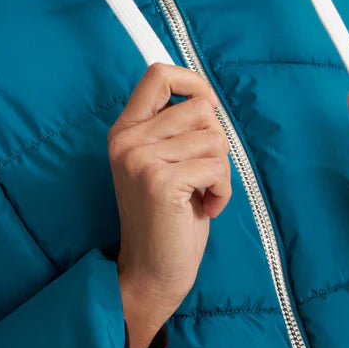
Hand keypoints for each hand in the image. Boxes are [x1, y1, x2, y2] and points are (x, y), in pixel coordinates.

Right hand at [109, 63, 231, 347]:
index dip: (192, 81)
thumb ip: (175, 128)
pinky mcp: (160, 182)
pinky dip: (222, 190)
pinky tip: (205, 208)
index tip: (207, 106)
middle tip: (202, 174)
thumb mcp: (164, 162)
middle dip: (216, 141)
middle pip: (200, 108)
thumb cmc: (168, 217)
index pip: (158, 74)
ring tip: (201, 194)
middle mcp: (127, 140)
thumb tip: (207, 97)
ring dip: (220, 170)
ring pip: (214, 138)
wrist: (151, 272)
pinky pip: (217, 167)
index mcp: (126, 129)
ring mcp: (140, 160)